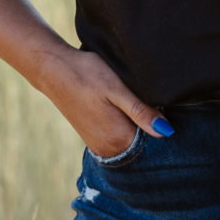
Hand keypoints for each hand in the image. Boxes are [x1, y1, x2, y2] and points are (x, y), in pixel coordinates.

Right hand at [36, 44, 172, 158]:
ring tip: (140, 107)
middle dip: (152, 131)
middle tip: (156, 107)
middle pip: (143, 146)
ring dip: (139, 130)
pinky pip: (119, 141)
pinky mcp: (93, 139)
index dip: (163, 129)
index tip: (165, 111)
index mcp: (118, 138)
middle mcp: (108, 149)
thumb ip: (141, 112)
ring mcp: (99, 146)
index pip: (154, 145)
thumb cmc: (86, 74)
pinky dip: (127, 130)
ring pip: (131, 143)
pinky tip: (126, 113)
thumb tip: (166, 131)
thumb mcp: (117, 89)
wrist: (53, 70)